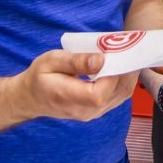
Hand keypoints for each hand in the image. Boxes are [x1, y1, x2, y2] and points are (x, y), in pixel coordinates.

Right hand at [16, 51, 138, 122]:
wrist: (31, 98)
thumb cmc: (39, 77)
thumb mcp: (51, 62)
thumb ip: (76, 61)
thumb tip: (100, 60)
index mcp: (71, 98)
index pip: (101, 92)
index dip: (114, 73)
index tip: (118, 53)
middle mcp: (86, 111)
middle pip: (118, 93)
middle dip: (127, 70)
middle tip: (131, 48)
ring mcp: (93, 113)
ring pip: (122, 95)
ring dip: (128, 74)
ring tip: (129, 55)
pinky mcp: (97, 110)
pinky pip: (117, 96)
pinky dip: (123, 80)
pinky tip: (122, 66)